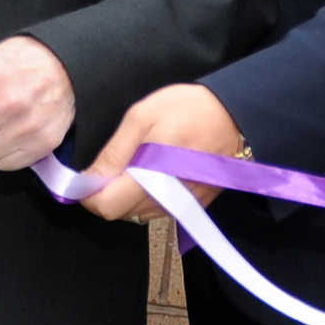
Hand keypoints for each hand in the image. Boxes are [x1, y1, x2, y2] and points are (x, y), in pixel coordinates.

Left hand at [77, 83, 249, 222]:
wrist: (237, 114)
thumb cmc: (188, 109)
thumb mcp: (142, 117)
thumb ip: (114, 153)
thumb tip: (90, 179)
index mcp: (152, 178)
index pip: (106, 206)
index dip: (89, 194)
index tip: (87, 176)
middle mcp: (168, 200)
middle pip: (120, 214)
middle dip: (107, 193)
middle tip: (113, 164)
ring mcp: (184, 205)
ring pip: (139, 214)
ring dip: (128, 196)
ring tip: (136, 164)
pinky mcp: (196, 205)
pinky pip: (159, 211)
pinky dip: (148, 197)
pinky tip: (154, 172)